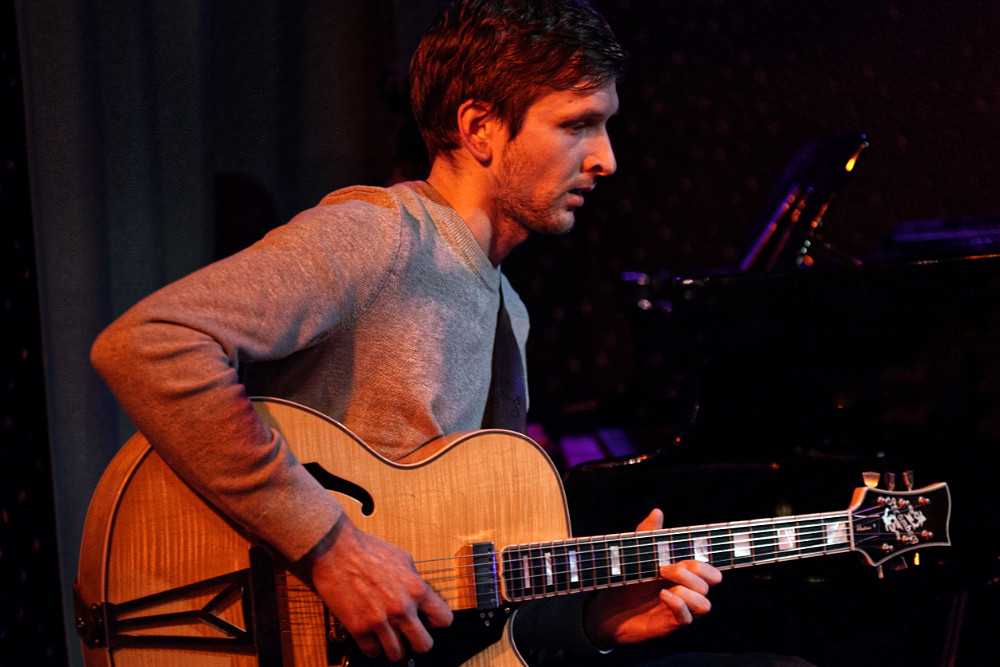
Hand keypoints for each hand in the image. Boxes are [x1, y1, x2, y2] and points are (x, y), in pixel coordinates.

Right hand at [304, 515, 453, 660]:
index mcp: (417, 590)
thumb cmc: (368, 549)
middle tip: (409, 635)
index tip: (427, 621)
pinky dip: (372, 647)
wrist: (336, 549)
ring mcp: (380, 621)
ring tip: (389, 638)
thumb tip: (420, 595)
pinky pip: (372, 652)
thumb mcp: (403, 559)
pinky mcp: (359, 628)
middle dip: (418, 642)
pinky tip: (371, 637)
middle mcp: (402, 609)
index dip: (436, 622)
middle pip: (424, 646)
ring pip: (397, 655)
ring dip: (394, 648)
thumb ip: (415, 581)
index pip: (444, 620)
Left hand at [583, 509, 721, 647]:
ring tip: (662, 582)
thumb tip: (657, 511)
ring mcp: (680, 609)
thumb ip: (648, 533)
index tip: (687, 555)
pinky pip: (688, 619)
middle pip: (713, 581)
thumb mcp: (637, 553)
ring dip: (688, 589)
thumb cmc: (627, 580)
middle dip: (694, 570)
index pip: (711, 570)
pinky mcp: (669, 624)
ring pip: (705, 603)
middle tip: (665, 567)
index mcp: (684, 575)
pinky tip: (662, 594)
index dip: (707, 562)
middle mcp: (687, 592)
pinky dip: (678, 604)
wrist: (607, 608)